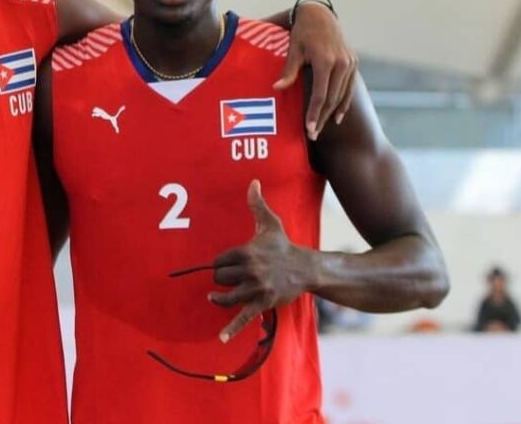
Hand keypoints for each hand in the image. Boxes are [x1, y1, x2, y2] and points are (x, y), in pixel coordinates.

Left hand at [209, 180, 314, 342]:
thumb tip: (252, 182)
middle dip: (221, 279)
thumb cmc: (283, 246)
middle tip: (228, 278)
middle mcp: (250, 271)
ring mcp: (256, 289)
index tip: (228, 263)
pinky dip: (232, 328)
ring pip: (226, 296)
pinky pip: (243, 317)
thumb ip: (257, 204)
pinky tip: (221, 337)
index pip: (220, 260)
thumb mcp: (270, 224)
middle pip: (220, 278)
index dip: (221, 263)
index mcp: (247, 251)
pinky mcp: (262, 303)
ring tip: (214, 297)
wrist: (306, 269)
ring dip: (219, 298)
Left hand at [274, 2, 357, 139]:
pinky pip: (350, 87)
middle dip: (321, 118)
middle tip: (312, 135)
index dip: (314, 113)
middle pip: (332, 98)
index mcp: (325, 60)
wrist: (321, 15)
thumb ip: (289, 71)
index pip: (321, 94)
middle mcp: (341, 63)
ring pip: (342, 95)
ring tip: (321, 128)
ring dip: (332, 113)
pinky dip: (344, 103)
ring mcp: (350, 62)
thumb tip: (277, 88)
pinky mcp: (354, 62)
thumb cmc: (302, 32)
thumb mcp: (293, 50)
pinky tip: (337, 117)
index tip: (308, 129)